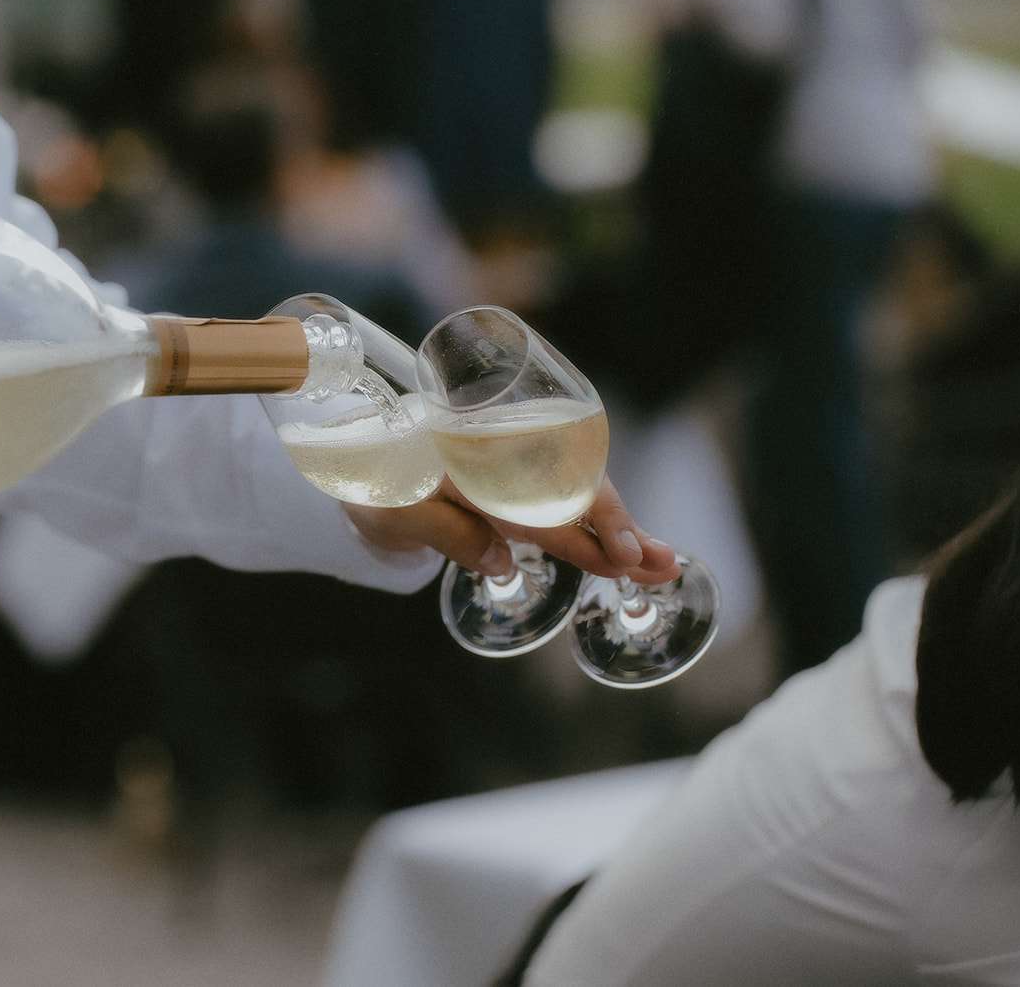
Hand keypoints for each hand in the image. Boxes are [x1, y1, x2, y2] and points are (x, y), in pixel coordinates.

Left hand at [344, 476, 678, 584]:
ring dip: (619, 527)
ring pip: (577, 494)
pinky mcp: (517, 478)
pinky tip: (625, 546)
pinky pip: (563, 498)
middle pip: (573, 489)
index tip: (623, 558)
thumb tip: (505, 562)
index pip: (540, 499)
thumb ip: (450, 534)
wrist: (356, 456)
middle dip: (621, 528)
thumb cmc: (374, 485)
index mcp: (472, 457)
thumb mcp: (396, 515)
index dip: (585, 529)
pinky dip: (597, 521)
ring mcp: (514, 466)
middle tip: (663, 564)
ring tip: (659, 560)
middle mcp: (502, 455)